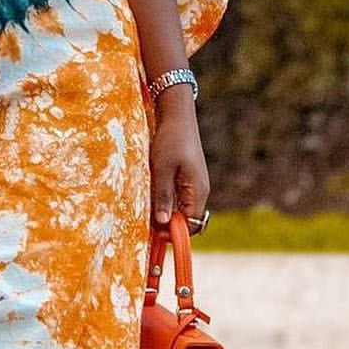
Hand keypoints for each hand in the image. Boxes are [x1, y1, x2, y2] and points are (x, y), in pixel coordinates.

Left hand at [149, 95, 209, 228]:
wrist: (177, 116)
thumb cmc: (170, 140)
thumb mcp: (162, 169)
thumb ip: (163, 196)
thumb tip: (163, 222)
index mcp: (197, 191)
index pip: (191, 224)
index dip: (174, 232)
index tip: (155, 232)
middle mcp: (200, 191)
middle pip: (188, 220)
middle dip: (170, 225)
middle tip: (148, 222)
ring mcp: (195, 185)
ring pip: (183, 210)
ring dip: (167, 213)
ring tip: (149, 209)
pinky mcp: (188, 179)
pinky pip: (180, 199)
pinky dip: (168, 202)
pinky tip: (154, 196)